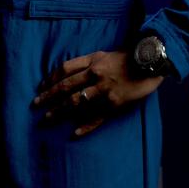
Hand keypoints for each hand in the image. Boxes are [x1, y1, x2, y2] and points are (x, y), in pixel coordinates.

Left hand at [33, 50, 163, 137]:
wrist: (152, 62)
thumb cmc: (130, 57)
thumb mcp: (107, 54)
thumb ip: (90, 63)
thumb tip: (72, 74)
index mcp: (93, 61)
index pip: (65, 69)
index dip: (51, 78)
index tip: (41, 87)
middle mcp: (96, 76)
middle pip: (66, 87)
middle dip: (48, 97)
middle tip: (35, 105)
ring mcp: (104, 91)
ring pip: (76, 103)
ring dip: (59, 112)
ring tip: (47, 119)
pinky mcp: (115, 103)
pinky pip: (96, 117)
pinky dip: (85, 126)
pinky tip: (75, 133)